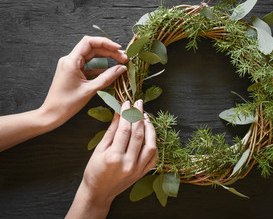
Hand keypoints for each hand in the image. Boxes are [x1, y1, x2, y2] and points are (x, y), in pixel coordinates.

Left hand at [40, 36, 127, 127]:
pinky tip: (111, 71)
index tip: (118, 49)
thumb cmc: (67, 103)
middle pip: (92, 48)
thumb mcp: (90, 90)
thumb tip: (121, 68)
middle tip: (124, 58)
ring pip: (91, 56)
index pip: (89, 42)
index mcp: (71, 61)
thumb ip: (107, 78)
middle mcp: (70, 60)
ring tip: (120, 62)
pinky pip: (89, 65)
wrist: (52, 114)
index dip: (105, 43)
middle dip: (109, 51)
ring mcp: (71, 66)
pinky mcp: (73, 72)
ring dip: (106, 58)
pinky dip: (100, 67)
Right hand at [66, 100, 156, 217]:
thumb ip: (111, 130)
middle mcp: (128, 164)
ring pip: (150, 144)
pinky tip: (149, 132)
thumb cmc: (94, 170)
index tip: (127, 103)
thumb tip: (119, 112)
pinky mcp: (143, 173)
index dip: (127, 114)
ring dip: (149, 128)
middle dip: (139, 115)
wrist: (99, 193)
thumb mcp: (99, 149)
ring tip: (145, 116)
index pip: (124, 130)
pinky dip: (153, 142)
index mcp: (114, 157)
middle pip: (138, 134)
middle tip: (138, 103)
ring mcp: (138, 170)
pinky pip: (153, 156)